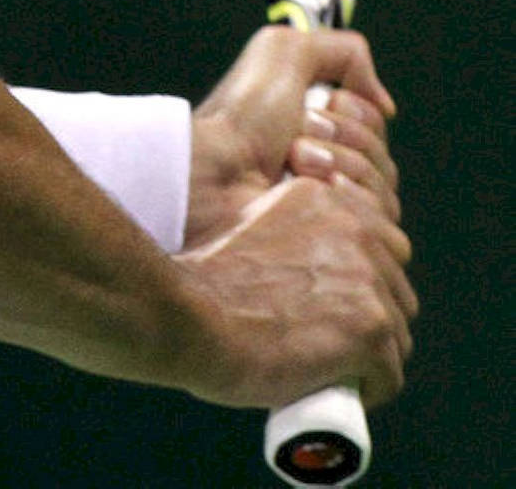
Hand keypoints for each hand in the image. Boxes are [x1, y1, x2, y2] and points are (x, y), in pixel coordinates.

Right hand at [173, 170, 415, 409]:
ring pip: (397, 331)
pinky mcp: (370, 327)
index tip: (333, 302)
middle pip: (395, 284)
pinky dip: (368, 388)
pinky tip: (336, 389)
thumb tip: (312, 267)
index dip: (359, 277)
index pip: (377, 240)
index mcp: (322, 197)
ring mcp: (366, 277)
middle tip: (330, 339)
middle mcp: (352, 226)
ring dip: (370, 354)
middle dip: (370, 314)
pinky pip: (391, 373)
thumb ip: (289, 230)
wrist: (189, 316)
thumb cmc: (204, 282)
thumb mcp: (248, 224)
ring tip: (329, 368)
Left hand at [185, 26, 399, 247]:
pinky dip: (346, 201)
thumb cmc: (240, 117)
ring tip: (292, 164)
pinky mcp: (335, 251)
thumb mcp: (285, 53)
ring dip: (340, 167)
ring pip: (384, 196)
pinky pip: (378, 229)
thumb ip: (346, 53)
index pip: (379, 133)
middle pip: (385, 165)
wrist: (212, 172)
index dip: (356, 116)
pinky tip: (305, 192)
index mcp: (326, 137)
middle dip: (345, 141)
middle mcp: (333, 179)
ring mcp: (333, 219)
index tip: (313, 109)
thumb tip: (385, 104)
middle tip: (294, 141)